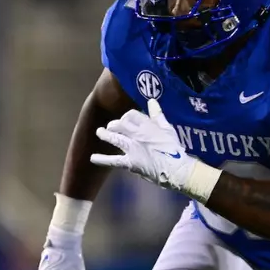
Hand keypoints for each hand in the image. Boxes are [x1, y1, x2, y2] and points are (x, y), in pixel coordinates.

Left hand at [91, 106, 215, 199]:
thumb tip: (152, 101)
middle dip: (114, 124)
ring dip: (105, 134)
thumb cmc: (174, 149)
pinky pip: (113, 161)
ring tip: (99, 132)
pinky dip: (102, 159)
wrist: (177, 169)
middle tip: (111, 127)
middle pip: (120, 124)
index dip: (127, 116)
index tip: (127, 120)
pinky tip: (92, 158)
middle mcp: (138, 135)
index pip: (131, 115)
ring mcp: (133, 148)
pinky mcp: (130, 162)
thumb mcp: (168, 128)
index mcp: (148, 125)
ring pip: (115, 138)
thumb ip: (157, 115)